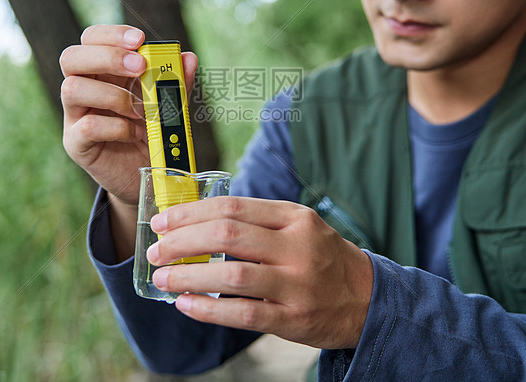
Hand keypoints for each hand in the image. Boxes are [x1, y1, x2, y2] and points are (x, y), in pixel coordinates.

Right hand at [59, 24, 197, 202]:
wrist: (148, 174)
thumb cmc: (153, 132)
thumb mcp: (169, 104)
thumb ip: (176, 83)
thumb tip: (188, 58)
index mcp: (103, 71)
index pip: (91, 39)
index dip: (111, 34)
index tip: (140, 39)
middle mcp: (84, 88)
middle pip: (71, 57)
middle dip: (107, 56)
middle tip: (140, 66)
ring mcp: (75, 116)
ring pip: (71, 89)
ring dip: (114, 95)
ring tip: (141, 110)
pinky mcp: (76, 143)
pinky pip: (86, 126)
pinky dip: (117, 127)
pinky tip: (136, 133)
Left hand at [146, 196, 373, 349]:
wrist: (369, 299)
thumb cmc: (322, 258)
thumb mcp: (298, 227)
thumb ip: (256, 222)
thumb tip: (195, 222)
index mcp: (294, 218)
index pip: (232, 207)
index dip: (191, 213)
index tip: (163, 221)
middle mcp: (297, 247)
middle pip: (227, 235)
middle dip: (182, 241)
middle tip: (156, 251)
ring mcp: (296, 285)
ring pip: (232, 274)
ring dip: (189, 275)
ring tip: (163, 278)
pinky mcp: (294, 319)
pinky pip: (244, 313)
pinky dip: (209, 308)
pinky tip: (186, 304)